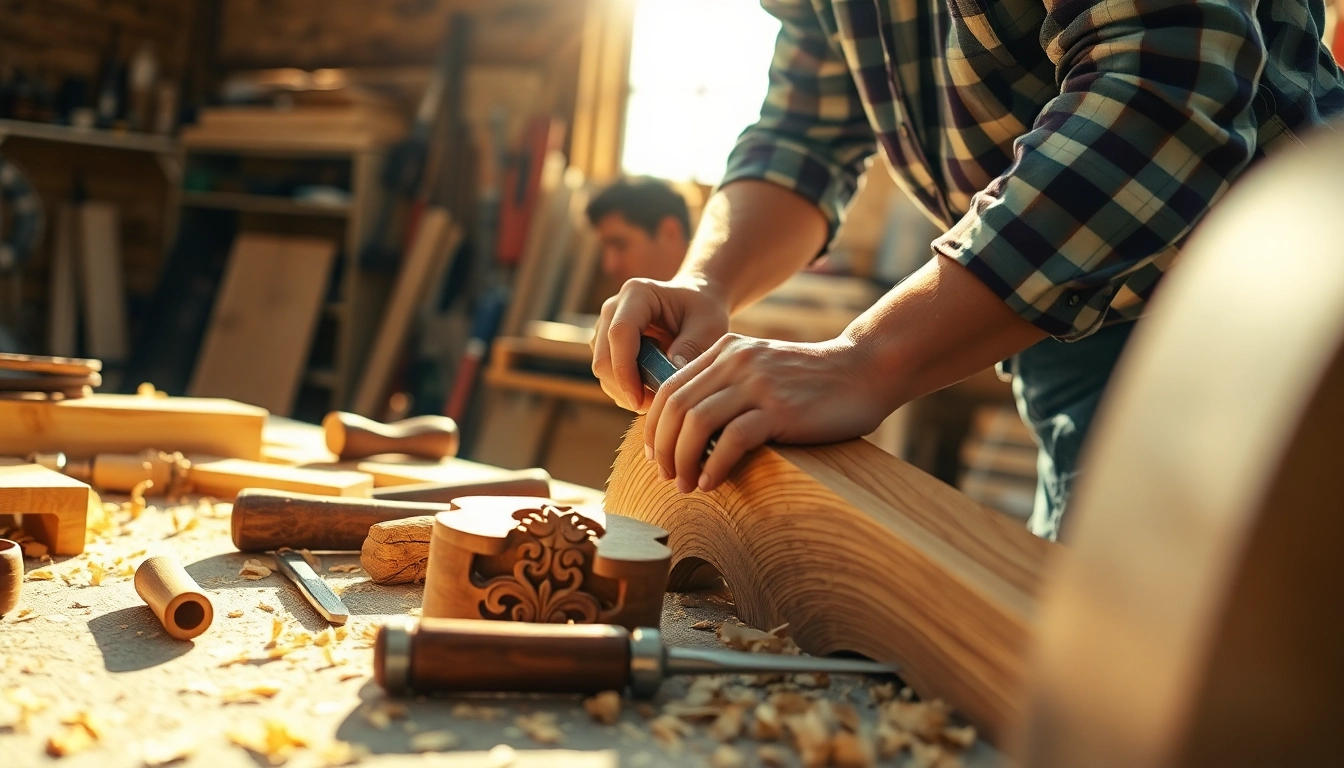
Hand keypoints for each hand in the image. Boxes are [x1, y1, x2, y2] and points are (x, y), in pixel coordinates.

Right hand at [591, 277, 730, 411]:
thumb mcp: (708, 325)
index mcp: (637, 294)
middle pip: (604, 357)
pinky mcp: (606, 344)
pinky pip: (608, 373)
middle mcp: (613, 308)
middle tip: (655, 407)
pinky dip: (625, 388)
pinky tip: (650, 389)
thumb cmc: (704, 309)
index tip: (640, 400)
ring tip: (657, 398)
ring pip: (602, 369)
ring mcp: (605, 326)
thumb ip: (691, 348)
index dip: (625, 370)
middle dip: (625, 388)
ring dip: (625, 391)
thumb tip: (669, 378)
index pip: (620, 334)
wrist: (696, 300)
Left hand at [645, 334, 891, 493]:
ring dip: (683, 460)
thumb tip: (690, 431)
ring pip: (696, 422)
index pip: (669, 388)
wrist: (867, 369)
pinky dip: (715, 465)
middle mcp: (736, 361)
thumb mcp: (762, 369)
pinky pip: (732, 439)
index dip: (654, 426)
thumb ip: (728, 386)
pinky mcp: (780, 408)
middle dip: (663, 448)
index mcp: (726, 350)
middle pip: (675, 406)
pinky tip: (712, 482)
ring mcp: (758, 383)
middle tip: (667, 476)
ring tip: (686, 484)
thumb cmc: (814, 381)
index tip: (656, 455)